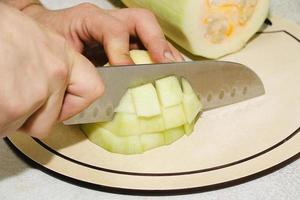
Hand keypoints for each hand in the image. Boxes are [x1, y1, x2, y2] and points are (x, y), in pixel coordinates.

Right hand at [0, 4, 102, 137]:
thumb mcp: (30, 37)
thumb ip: (46, 63)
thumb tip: (48, 85)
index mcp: (62, 53)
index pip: (91, 89)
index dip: (74, 104)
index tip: (62, 106)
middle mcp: (56, 71)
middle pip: (52, 118)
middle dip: (31, 115)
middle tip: (13, 97)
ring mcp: (36, 90)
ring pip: (28, 125)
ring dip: (11, 117)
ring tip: (2, 91)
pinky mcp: (13, 106)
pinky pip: (6, 128)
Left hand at [22, 3, 183, 64]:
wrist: (44, 32)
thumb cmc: (49, 42)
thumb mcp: (59, 54)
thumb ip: (79, 66)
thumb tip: (99, 88)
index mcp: (88, 19)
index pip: (113, 30)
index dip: (123, 51)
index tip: (128, 71)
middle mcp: (108, 19)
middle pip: (141, 20)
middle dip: (156, 42)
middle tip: (166, 63)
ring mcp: (119, 27)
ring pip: (148, 30)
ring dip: (164, 49)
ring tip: (176, 68)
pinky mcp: (124, 39)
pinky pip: (146, 43)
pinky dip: (159, 55)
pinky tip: (167, 68)